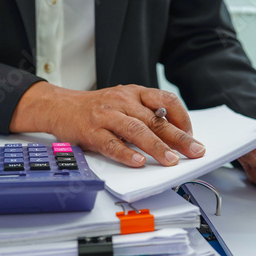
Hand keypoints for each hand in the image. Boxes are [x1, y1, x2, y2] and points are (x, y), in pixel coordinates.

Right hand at [10, 82, 205, 166]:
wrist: (60, 105)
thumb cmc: (96, 108)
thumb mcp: (123, 103)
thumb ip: (144, 115)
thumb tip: (173, 135)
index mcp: (134, 93)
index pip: (166, 101)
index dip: (182, 118)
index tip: (191, 134)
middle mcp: (122, 101)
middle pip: (155, 119)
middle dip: (178, 137)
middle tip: (195, 151)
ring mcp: (106, 116)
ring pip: (136, 131)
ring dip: (156, 147)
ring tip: (170, 160)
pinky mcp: (91, 131)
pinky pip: (111, 143)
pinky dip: (125, 154)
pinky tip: (137, 162)